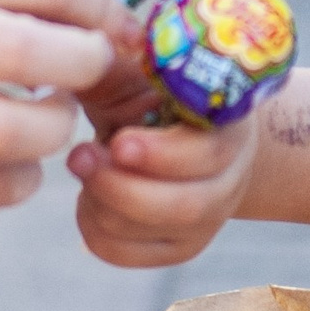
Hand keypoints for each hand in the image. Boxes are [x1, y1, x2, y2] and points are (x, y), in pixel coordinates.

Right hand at [0, 0, 129, 209]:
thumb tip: (108, 17)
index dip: (100, 5)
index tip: (113, 24)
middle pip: (36, 56)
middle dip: (89, 64)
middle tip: (91, 68)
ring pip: (8, 134)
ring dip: (54, 130)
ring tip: (53, 115)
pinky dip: (17, 182)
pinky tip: (19, 161)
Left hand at [67, 52, 267, 267]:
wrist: (180, 129)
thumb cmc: (153, 92)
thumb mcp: (138, 72)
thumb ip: (114, 67)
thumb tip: (84, 56)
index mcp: (229, 125)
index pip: (208, 154)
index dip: (161, 155)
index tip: (115, 141)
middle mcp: (230, 176)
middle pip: (185, 206)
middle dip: (120, 187)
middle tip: (78, 156)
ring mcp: (209, 217)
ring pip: (155, 233)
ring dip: (103, 205)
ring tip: (83, 167)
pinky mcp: (179, 246)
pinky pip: (129, 254)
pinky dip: (95, 230)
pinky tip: (89, 198)